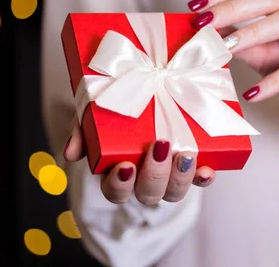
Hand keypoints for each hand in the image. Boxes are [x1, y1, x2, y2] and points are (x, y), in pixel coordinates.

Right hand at [63, 120, 215, 204]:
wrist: (151, 84)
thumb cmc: (117, 106)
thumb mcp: (94, 113)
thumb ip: (81, 129)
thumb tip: (70, 153)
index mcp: (118, 171)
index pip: (115, 190)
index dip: (120, 185)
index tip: (125, 166)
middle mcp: (144, 178)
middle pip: (148, 194)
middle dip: (154, 175)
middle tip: (158, 147)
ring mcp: (169, 174)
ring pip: (174, 192)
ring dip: (180, 178)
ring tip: (185, 154)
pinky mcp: (192, 165)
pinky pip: (200, 179)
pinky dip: (204, 177)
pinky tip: (207, 170)